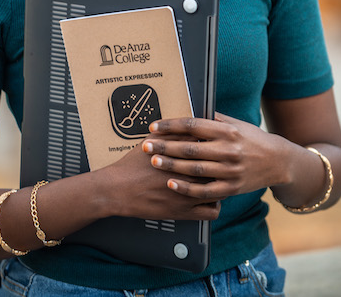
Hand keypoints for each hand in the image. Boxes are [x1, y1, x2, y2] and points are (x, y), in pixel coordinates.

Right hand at [98, 137, 220, 221]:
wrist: (119, 188)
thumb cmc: (133, 165)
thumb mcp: (151, 142)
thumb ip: (172, 134)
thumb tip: (188, 127)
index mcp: (181, 154)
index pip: (209, 148)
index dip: (215, 147)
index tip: (216, 146)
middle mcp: (188, 174)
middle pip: (217, 168)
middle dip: (221, 165)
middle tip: (221, 163)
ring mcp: (188, 194)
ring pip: (219, 190)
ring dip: (220, 185)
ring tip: (218, 181)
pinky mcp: (184, 212)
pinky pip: (211, 212)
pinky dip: (214, 206)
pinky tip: (210, 200)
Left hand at [142, 113, 287, 200]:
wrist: (277, 161)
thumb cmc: (251, 138)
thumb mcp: (234, 123)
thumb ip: (211, 118)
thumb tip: (188, 106)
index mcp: (226, 130)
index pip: (192, 125)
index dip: (171, 126)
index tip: (154, 126)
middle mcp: (228, 150)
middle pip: (189, 148)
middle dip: (164, 147)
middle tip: (146, 145)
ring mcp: (230, 170)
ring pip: (194, 169)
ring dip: (171, 166)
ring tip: (153, 162)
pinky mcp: (231, 188)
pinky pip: (205, 191)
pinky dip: (187, 188)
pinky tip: (171, 184)